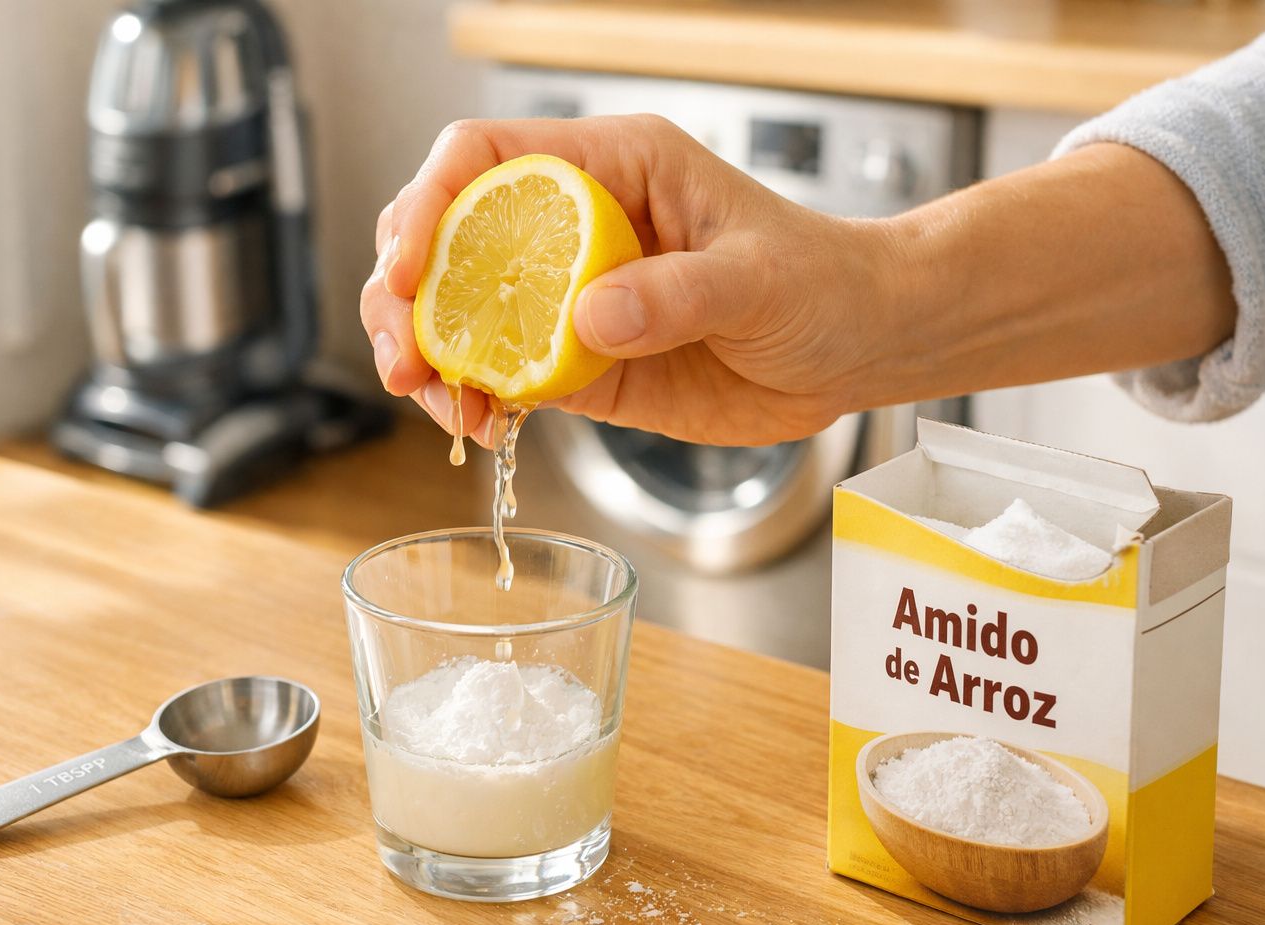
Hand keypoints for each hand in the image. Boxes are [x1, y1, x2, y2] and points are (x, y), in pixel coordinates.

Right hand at [359, 115, 893, 446]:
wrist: (859, 349)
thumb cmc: (823, 283)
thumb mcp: (759, 279)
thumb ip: (678, 293)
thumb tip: (588, 317)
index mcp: (611, 169)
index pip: (485, 157)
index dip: (428, 204)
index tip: (407, 268)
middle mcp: (575, 227)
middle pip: (450, 238)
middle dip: (406, 294)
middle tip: (405, 358)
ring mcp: (571, 299)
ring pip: (464, 312)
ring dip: (430, 355)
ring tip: (435, 403)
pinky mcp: (582, 364)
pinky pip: (506, 376)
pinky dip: (477, 401)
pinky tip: (478, 426)